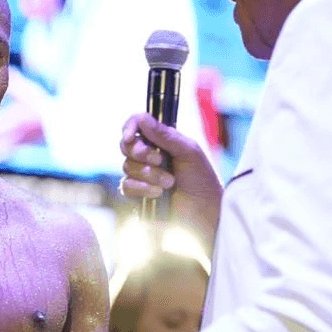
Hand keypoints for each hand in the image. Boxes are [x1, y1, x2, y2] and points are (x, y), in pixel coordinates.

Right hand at [120, 114, 222, 253]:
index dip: (129, 127)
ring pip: (127, 166)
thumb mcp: (188, 152)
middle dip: (141, 152)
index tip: (130, 136)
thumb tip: (142, 118)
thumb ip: (165, 134)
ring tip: (169, 183)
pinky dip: (142, 188)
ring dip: (149, 173)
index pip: (136, 126)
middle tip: (160, 159)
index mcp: (161, 141)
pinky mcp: (137, 195)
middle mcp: (148, 156)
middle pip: (127, 145)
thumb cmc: (202, 181)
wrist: (204, 213)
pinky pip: (126, 186)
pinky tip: (158, 194)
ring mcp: (141, 176)